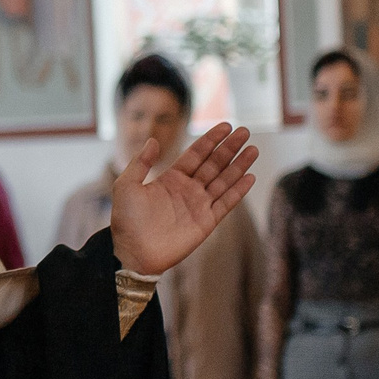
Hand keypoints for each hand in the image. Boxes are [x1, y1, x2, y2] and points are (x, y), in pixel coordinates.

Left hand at [110, 121, 257, 278]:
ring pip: (224, 181)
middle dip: (229, 148)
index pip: (196, 154)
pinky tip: (250, 177)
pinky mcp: (206, 223)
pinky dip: (238, 191)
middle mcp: (188, 189)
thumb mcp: (126, 186)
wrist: (132, 252)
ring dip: (239, 166)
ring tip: (253, 150)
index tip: (225, 125)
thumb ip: (140, 163)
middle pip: (214, 164)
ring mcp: (199, 205)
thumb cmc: (126, 220)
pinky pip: (226, 204)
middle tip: (245, 131)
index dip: (211, 140)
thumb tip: (154, 140)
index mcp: (172, 178)